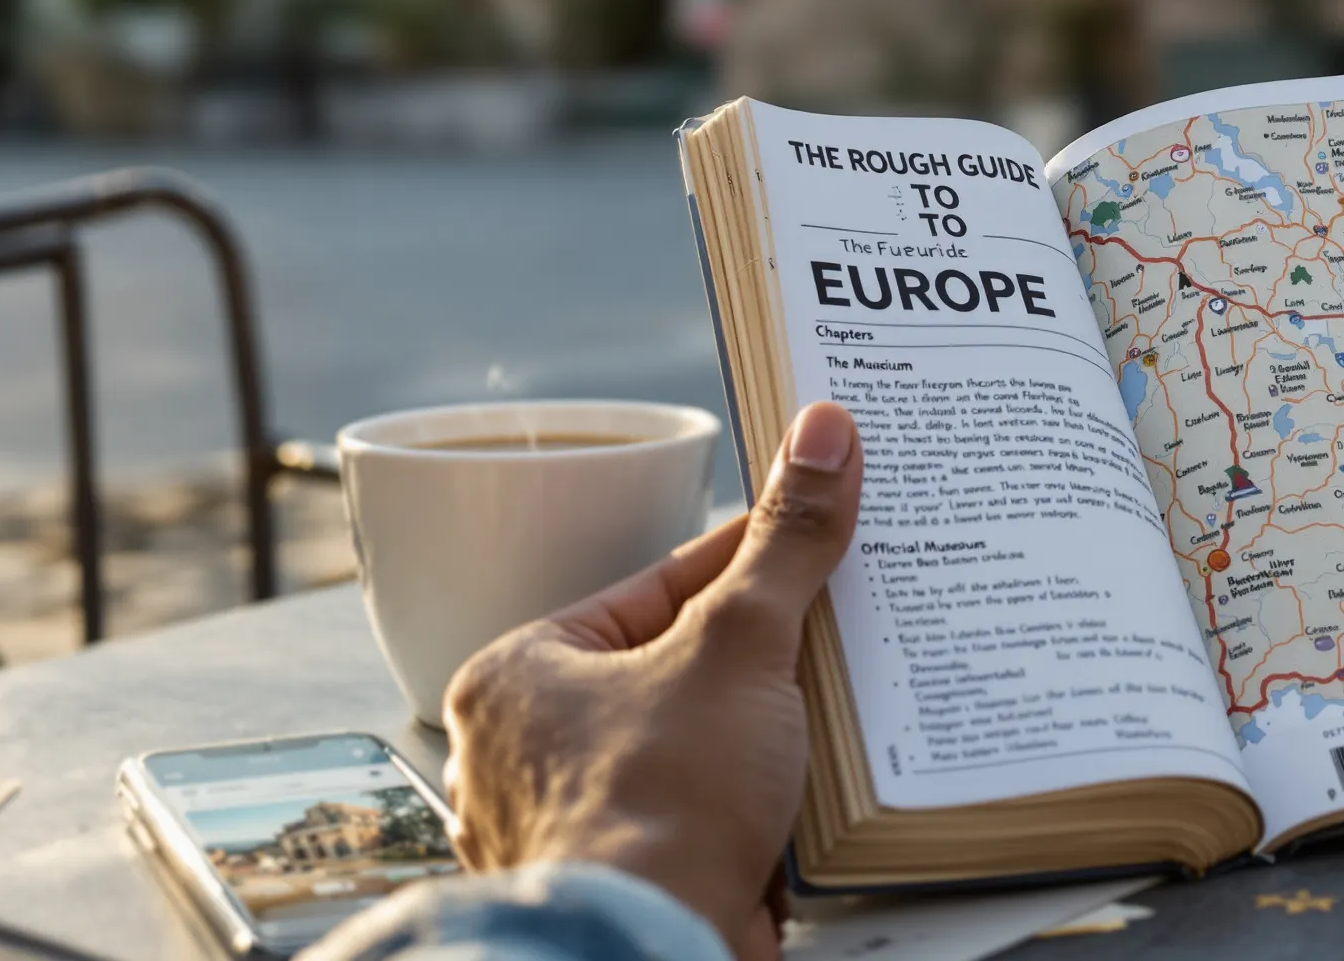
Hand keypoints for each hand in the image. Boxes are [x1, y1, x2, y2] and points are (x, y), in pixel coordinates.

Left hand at [441, 402, 861, 957]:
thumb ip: (786, 542)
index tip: (806, 537)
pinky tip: (799, 800)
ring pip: (684, 752)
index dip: (744, 560)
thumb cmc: (657, 805)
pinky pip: (695, 827)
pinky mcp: (621, 887)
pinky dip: (747, 814)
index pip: (651, 591)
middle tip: (826, 629)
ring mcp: (568, 829)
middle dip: (753, 661)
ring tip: (821, 715)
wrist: (651, 948)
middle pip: (669, 673)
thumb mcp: (741, 643)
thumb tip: (822, 435)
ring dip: (754, 743)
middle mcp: (522, 755)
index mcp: (517, 676)